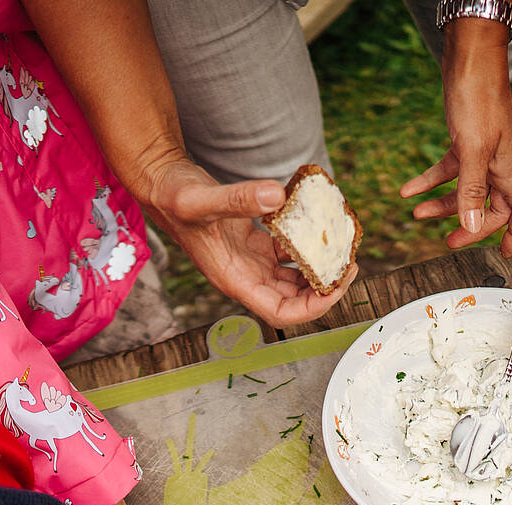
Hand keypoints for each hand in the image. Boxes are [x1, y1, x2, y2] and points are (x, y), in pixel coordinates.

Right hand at [143, 158, 354, 327]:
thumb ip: (237, 199)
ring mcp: (251, 263)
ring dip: (319, 268)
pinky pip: (288, 254)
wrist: (162, 184)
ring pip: (295, 278)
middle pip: (296, 300)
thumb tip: (277, 195)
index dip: (314, 307)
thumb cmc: (174, 197)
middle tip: (350, 262)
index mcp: (236, 280)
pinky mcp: (255, 246)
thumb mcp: (201, 198)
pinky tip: (318, 225)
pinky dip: (306, 244)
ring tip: (342, 246)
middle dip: (326, 288)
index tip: (337, 284)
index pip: (283, 313)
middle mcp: (246, 277)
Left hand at [400, 19, 511, 255]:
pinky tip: (408, 189)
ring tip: (417, 214)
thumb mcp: (472, 150)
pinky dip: (429, 180)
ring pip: (466, 190)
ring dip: (442, 205)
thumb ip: (471, 191)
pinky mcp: (465, 141)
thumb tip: (471, 227)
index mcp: (510, 171)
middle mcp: (500, 165)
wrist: (470, 59)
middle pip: (491, 208)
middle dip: (469, 226)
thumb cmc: (479, 99)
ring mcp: (483, 153)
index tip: (505, 255)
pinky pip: (449, 169)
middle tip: (447, 242)